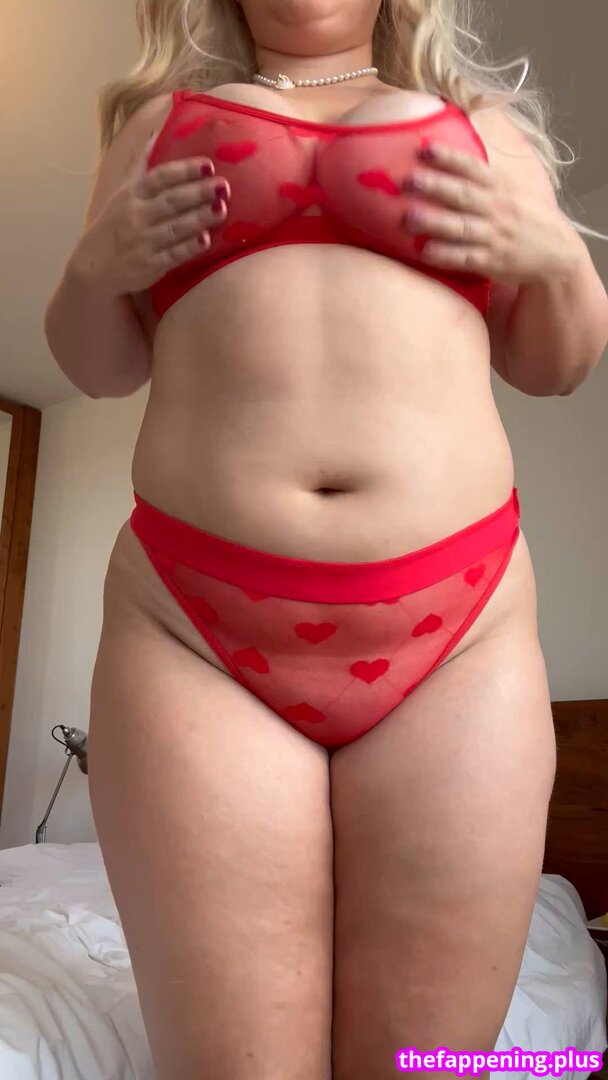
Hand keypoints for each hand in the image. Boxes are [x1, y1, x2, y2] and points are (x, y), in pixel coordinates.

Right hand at [72, 135, 230, 296]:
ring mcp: (143, 242)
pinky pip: (173, 255)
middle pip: (171, 201)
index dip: (184, 170)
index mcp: (131, 195)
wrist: (94, 267)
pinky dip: (189, 248)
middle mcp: (137, 216)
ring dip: (200, 218)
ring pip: (175, 227)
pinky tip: (206, 241)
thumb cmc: (114, 225)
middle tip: (224, 186)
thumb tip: (156, 134)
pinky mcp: (150, 266)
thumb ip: (142, 167)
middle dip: (198, 193)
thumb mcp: (122, 193)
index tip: (208, 165)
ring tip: (222, 209)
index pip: (160, 177)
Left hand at [401, 141, 580, 287]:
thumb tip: (447, 158)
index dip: (449, 158)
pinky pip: (466, 258)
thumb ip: (483, 178)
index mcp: (501, 187)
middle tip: (407, 180)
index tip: (424, 149)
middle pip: (462, 195)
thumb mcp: (512, 190)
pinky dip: (446, 255)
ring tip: (408, 218)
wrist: (557, 253)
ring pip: (461, 227)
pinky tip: (425, 252)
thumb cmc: (526, 218)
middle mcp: (497, 209)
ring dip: (434, 222)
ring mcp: (494, 236)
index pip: (472, 168)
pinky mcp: (492, 261)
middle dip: (435, 187)